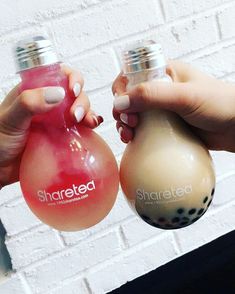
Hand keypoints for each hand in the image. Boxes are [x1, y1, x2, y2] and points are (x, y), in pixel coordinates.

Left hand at [0, 65, 102, 186]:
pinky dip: (89, 127)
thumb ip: (29, 103)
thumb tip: (57, 93)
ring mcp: (57, 122)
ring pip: (80, 110)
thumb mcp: (10, 119)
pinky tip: (91, 129)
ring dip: (88, 113)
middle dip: (81, 100)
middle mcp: (48, 105)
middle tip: (76, 115)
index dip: (71, 78)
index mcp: (35, 92)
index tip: (73, 90)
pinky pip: (80, 129)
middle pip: (74, 93)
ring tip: (88, 123)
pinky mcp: (62, 137)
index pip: (58, 76)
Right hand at [112, 60, 234, 151]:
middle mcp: (160, 89)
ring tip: (129, 136)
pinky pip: (144, 130)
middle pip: (129, 98)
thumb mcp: (184, 96)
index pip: (131, 76)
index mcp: (164, 72)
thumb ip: (152, 95)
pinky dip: (136, 135)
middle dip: (122, 112)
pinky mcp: (165, 126)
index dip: (121, 91)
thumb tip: (120, 102)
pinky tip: (134, 142)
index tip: (123, 106)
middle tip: (130, 124)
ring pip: (134, 115)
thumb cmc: (219, 104)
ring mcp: (162, 109)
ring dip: (125, 125)